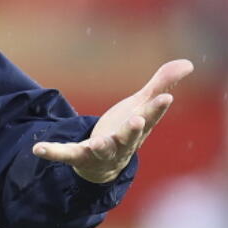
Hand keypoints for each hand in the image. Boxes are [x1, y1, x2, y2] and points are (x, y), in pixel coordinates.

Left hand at [32, 59, 193, 183]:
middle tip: (137, 120)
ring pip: (102, 150)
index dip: (158, 107)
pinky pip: (64, 155)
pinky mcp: (78, 156)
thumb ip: (161, 83)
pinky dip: (51, 152)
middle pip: (129, 137)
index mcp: (138, 128)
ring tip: (98, 142)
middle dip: (133, 130)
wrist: (105, 164)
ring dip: (101, 146)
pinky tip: (37, 148)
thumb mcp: (141, 106)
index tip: (166, 97)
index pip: (151, 116)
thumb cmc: (126, 130)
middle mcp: (122, 143)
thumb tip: (190, 63)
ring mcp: (100, 152)